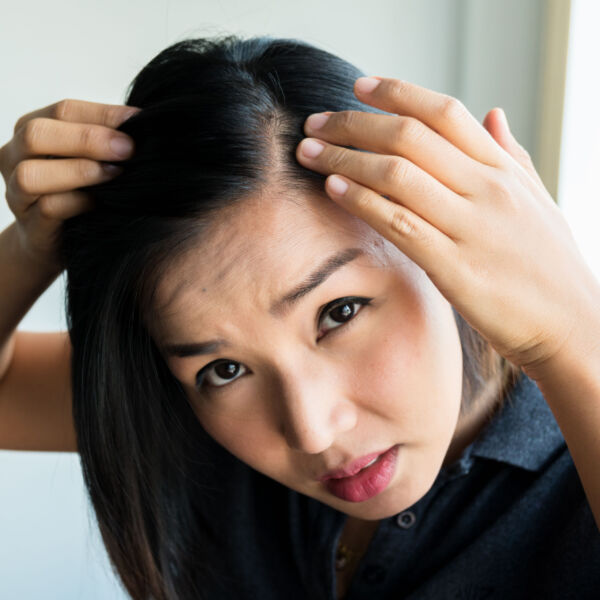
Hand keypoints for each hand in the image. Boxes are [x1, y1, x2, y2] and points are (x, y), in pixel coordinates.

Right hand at [0, 99, 139, 272]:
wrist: (57, 242)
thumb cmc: (79, 192)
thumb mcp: (90, 160)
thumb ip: (106, 141)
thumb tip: (145, 125)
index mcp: (31, 129)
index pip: (63, 110)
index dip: (103, 114)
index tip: (139, 121)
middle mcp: (15, 157)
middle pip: (37, 134)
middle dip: (88, 139)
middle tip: (128, 149)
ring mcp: (17, 193)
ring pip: (33, 174)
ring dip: (80, 171)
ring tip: (115, 174)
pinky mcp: (31, 226)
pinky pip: (48, 209)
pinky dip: (79, 202)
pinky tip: (102, 201)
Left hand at [296, 76, 599, 375]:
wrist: (572, 326)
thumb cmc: (549, 265)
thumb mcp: (537, 199)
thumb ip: (510, 154)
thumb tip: (492, 113)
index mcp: (503, 170)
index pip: (444, 113)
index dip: (396, 94)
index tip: (358, 88)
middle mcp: (487, 190)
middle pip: (410, 137)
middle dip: (354, 125)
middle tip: (316, 124)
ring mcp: (471, 227)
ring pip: (398, 176)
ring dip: (345, 159)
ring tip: (310, 152)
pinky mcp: (456, 268)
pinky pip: (401, 224)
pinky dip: (363, 201)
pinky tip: (334, 189)